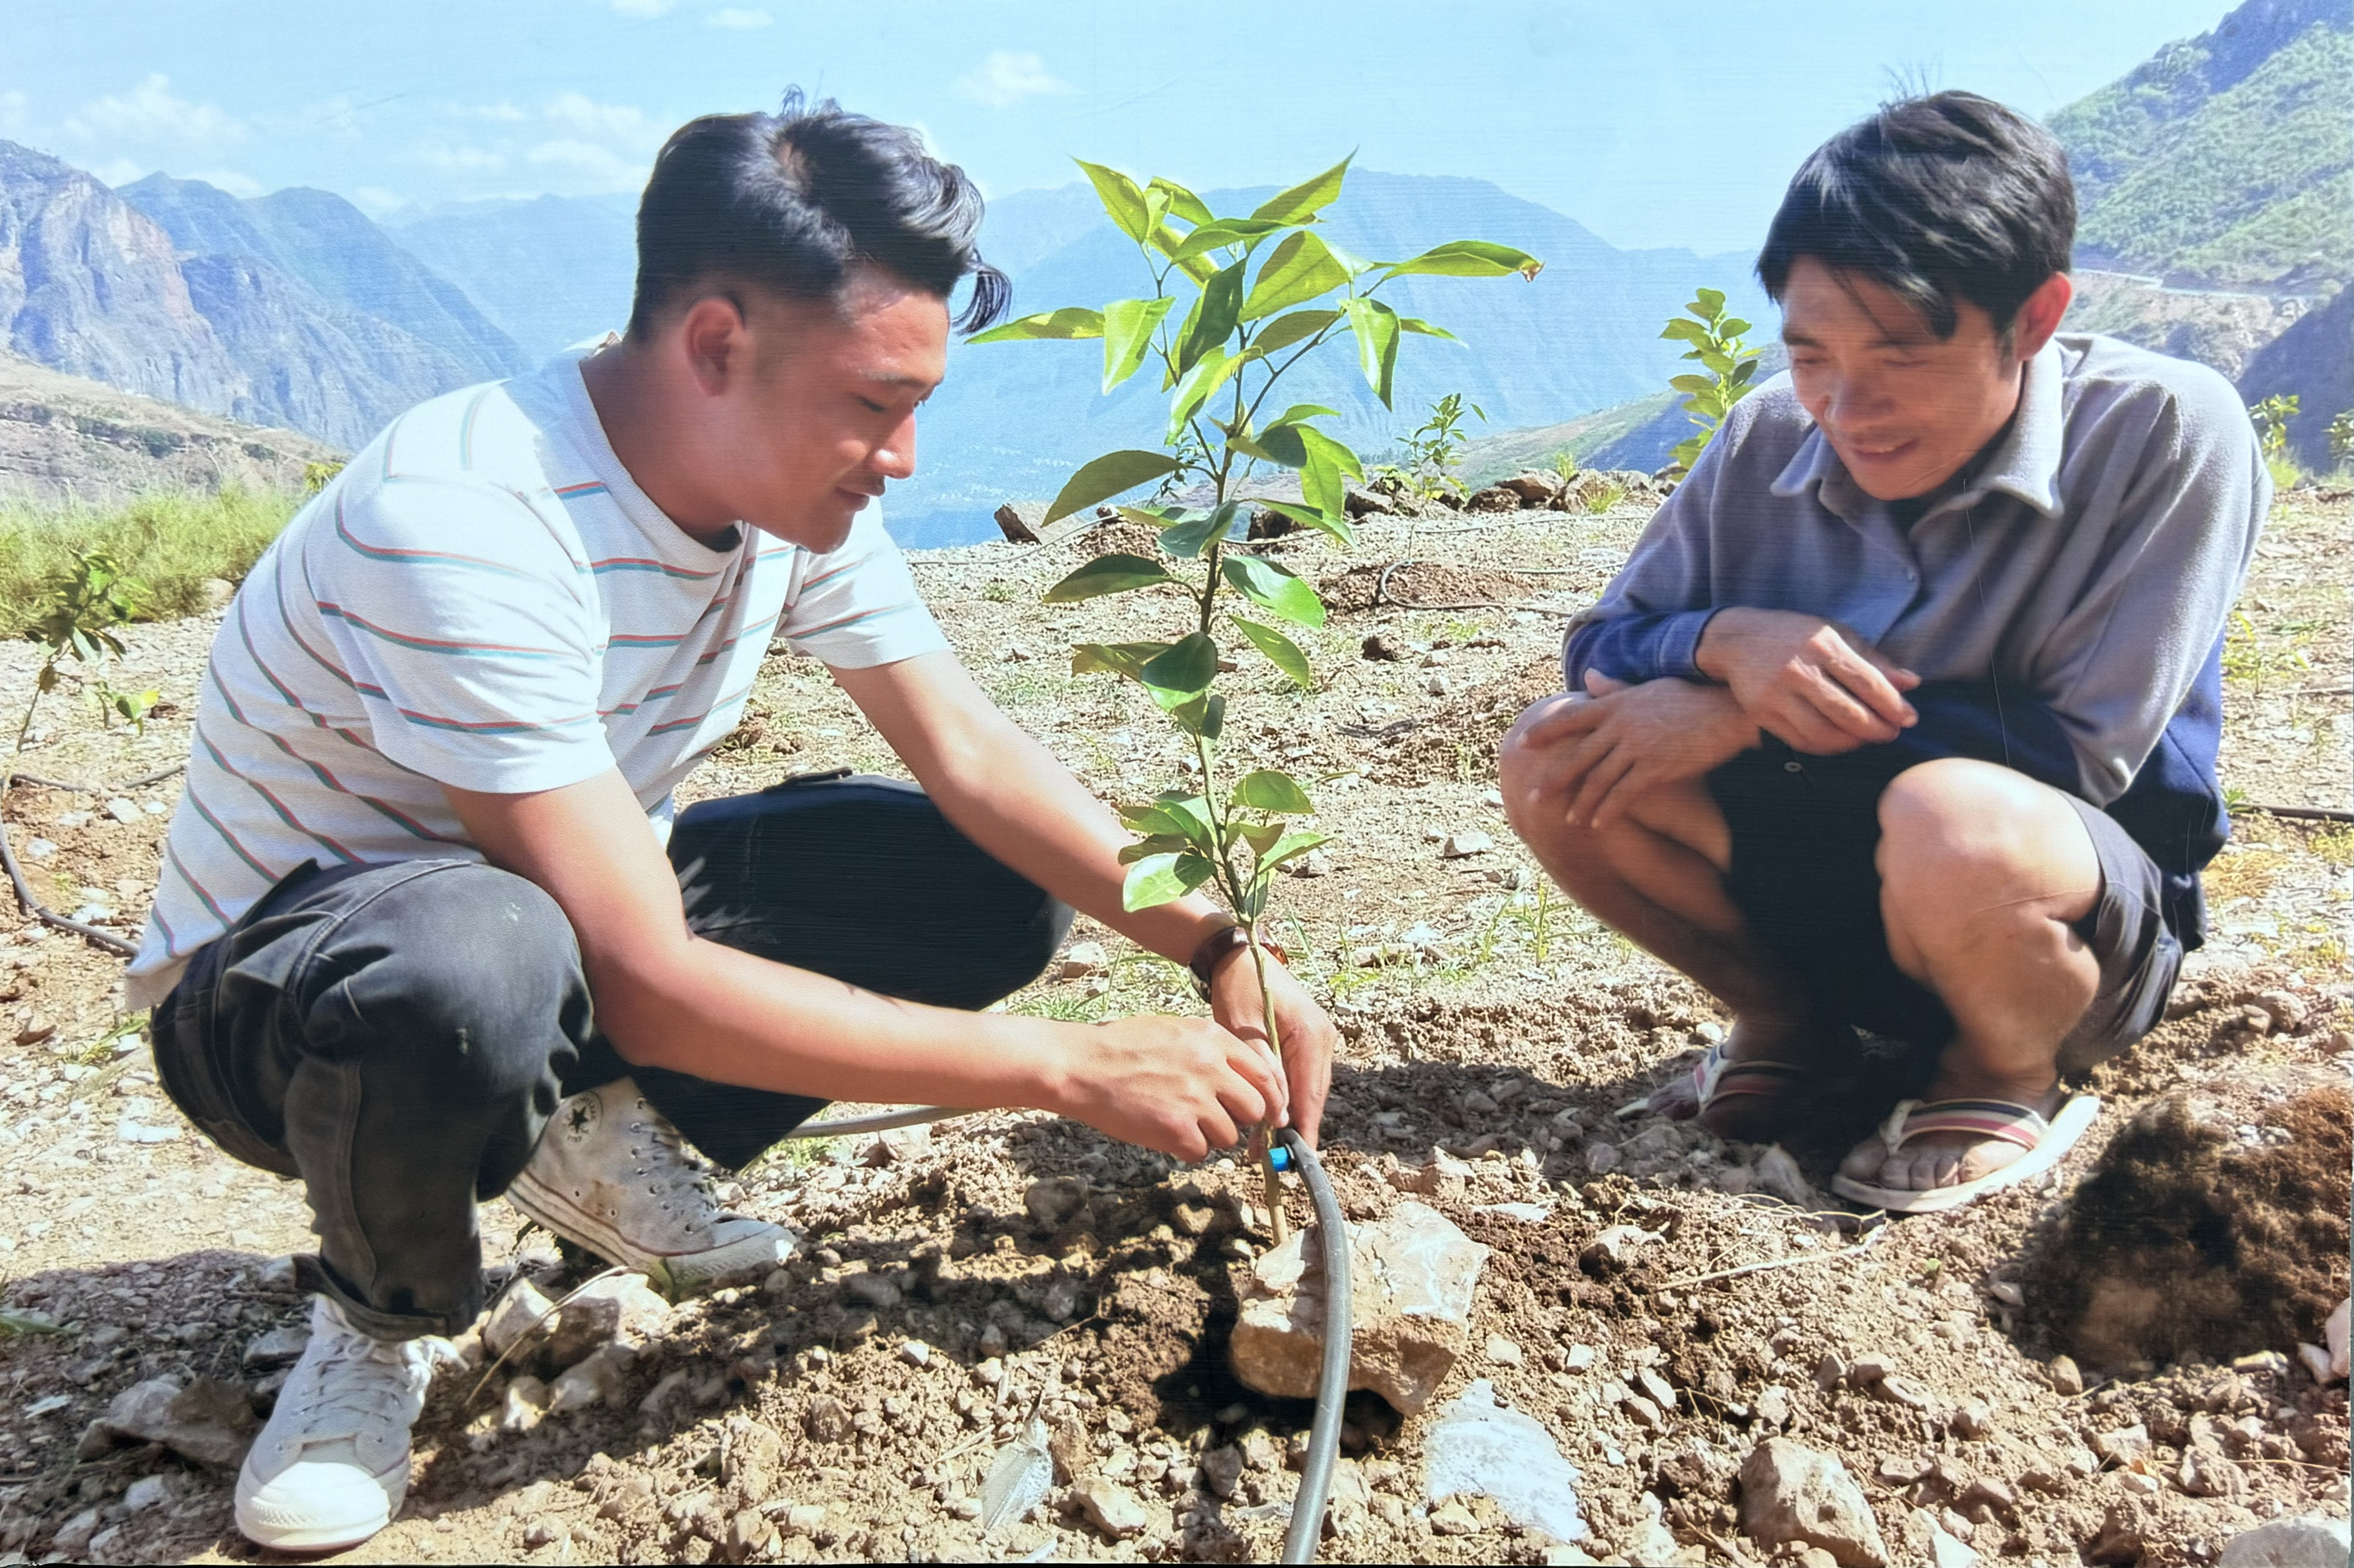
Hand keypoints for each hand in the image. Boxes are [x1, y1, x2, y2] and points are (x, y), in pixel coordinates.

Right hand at [1050, 1013, 1282, 1160]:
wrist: (1081, 1066)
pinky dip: (1185, 1149)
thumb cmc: (1122, 1047)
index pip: (1264, 1074)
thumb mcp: (1175, 1030)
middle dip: (1238, 1119)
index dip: (1269, 1098)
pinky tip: (1163, 1133)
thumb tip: (1241, 1077)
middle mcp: (1210, 1067)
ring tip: (1177, 1121)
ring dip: (1208, 1136)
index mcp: (1212, 1039)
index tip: (1267, 1113)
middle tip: (1213, 1119)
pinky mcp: (1177, 1128)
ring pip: (1229, 1136)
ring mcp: (1195, 1098)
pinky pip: (1201, 1152)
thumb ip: (1211, 1050)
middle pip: (1255, 1108)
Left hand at [1208, 944, 1334, 1146]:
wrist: (1240, 957)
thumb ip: (1264, 1070)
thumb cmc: (1238, 988)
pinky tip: (1269, 1116)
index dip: (1304, 1129)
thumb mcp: (1243, 1030)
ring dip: (1289, 1115)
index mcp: (1311, 1035)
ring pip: (1309, 1090)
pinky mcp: (1309, 1041)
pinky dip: (1288, 1098)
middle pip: (1314, 1096)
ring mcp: (1319, 1040)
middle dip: (1295, 1128)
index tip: (1297, 1159)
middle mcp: (1323, 1038)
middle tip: (1272, 1160)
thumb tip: (1280, 1113)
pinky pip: (1302, 1077)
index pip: (1311, 1093)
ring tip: (1264, 1146)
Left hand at [1503, 674, 1758, 830]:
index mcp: (1616, 703)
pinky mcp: (1656, 766)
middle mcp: (1621, 724)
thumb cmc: (1690, 698)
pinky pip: (1623, 794)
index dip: (1545, 731)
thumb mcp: (1649, 688)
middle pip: (1577, 755)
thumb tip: (1591, 677)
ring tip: (1569, 819)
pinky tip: (1598, 823)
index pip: (1571, 717)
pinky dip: (1608, 810)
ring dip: (1582, 802)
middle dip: (1554, 779)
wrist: (1728, 710)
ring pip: (1598, 779)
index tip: (1522, 743)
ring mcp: (1637, 746)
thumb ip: (1616, 688)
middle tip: (1534, 796)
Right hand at [1696, 607, 1919, 752]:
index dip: (1893, 705)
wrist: (1738, 640)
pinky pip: (1801, 740)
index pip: (1867, 683)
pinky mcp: (1761, 712)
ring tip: (1866, 738)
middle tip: (1891, 733)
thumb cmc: (1795, 635)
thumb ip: (1872, 660)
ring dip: (1853, 742)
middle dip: (1878, 729)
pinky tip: (1840, 741)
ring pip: (1824, 732)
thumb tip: (1910, 684)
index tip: (1909, 718)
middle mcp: (1798, 670)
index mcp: (1822, 645)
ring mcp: (1776, 694)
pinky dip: (1826, 747)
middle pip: (1848, 713)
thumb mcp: (1835, 635)